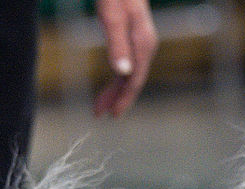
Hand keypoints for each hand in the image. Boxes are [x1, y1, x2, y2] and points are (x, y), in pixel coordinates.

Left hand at [93, 0, 158, 117]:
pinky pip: (128, 64)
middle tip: (99, 113)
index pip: (134, 79)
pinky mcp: (134, 37)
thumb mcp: (112, 18)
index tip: (111, 114)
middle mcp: (145, 45)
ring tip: (100, 104)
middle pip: (132, 80)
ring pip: (129, 73)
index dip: (123, 99)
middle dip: (116, 98)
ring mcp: (141, 41)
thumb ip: (118, 44)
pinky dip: (118, 77)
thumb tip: (123, 72)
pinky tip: (111, 84)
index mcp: (142, 43)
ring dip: (115, 90)